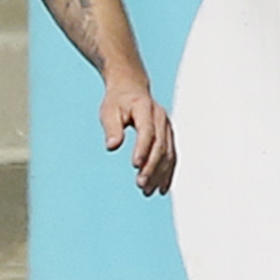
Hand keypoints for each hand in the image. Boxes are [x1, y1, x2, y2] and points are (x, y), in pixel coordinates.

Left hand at [104, 77, 176, 195]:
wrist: (132, 88)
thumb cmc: (117, 101)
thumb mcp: (108, 110)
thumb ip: (112, 128)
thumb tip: (112, 146)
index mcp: (146, 108)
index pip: (147, 131)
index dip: (143, 149)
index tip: (135, 165)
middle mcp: (161, 118)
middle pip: (160, 146)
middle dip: (152, 167)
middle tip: (141, 185)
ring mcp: (167, 127)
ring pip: (168, 153)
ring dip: (160, 174)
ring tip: (148, 191)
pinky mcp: (168, 136)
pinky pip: (171, 156)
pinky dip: (167, 172)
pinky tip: (162, 187)